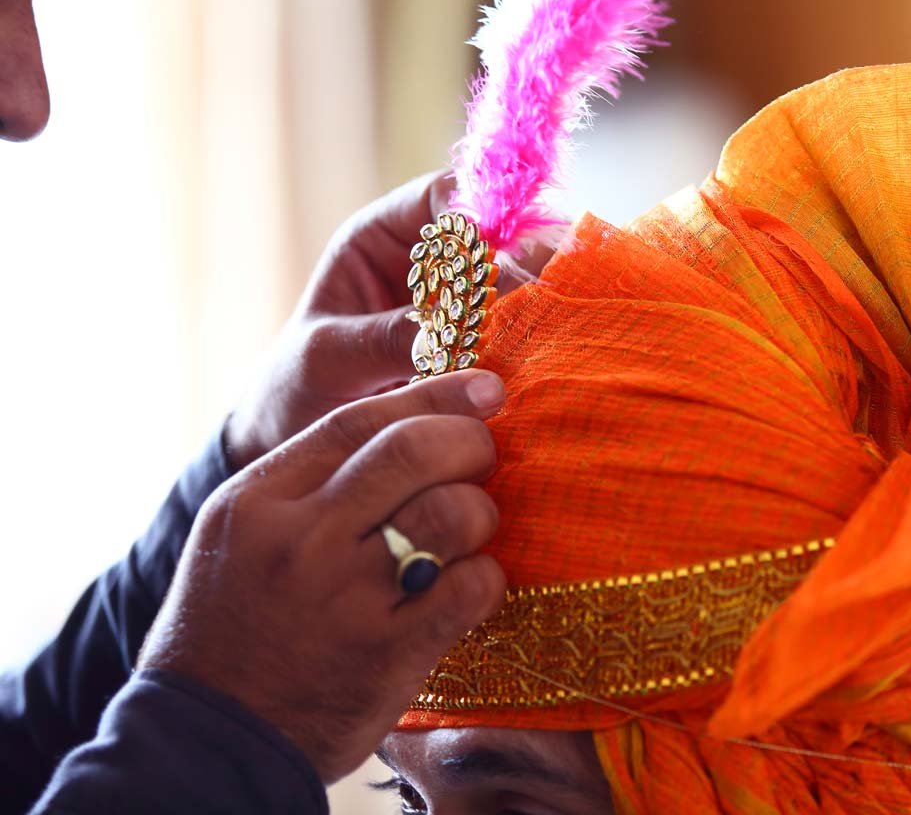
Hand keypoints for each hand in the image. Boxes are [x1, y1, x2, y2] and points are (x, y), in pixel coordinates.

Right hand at [141, 370, 507, 783]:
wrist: (210, 737)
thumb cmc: (232, 623)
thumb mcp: (239, 533)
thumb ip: (309, 478)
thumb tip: (410, 419)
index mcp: (259, 501)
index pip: (360, 421)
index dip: (434, 394)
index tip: (484, 386)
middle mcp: (301, 541)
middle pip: (414, 451)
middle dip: (470, 440)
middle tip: (485, 451)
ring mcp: (345, 599)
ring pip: (451, 513)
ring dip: (481, 510)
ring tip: (472, 526)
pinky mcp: (388, 655)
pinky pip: (472, 588)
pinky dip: (488, 577)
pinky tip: (473, 582)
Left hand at [223, 172, 548, 470]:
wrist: (300, 438)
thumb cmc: (296, 388)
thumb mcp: (327, 359)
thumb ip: (384, 338)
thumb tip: (453, 332)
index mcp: (381, 236)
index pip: (442, 196)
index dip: (479, 213)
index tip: (499, 255)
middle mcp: (431, 259)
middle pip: (499, 232)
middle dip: (527, 256)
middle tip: (545, 291)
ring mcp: (466, 302)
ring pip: (523, 278)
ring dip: (540, 299)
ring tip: (552, 328)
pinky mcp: (488, 344)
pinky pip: (525, 326)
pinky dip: (540, 337)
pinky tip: (551, 355)